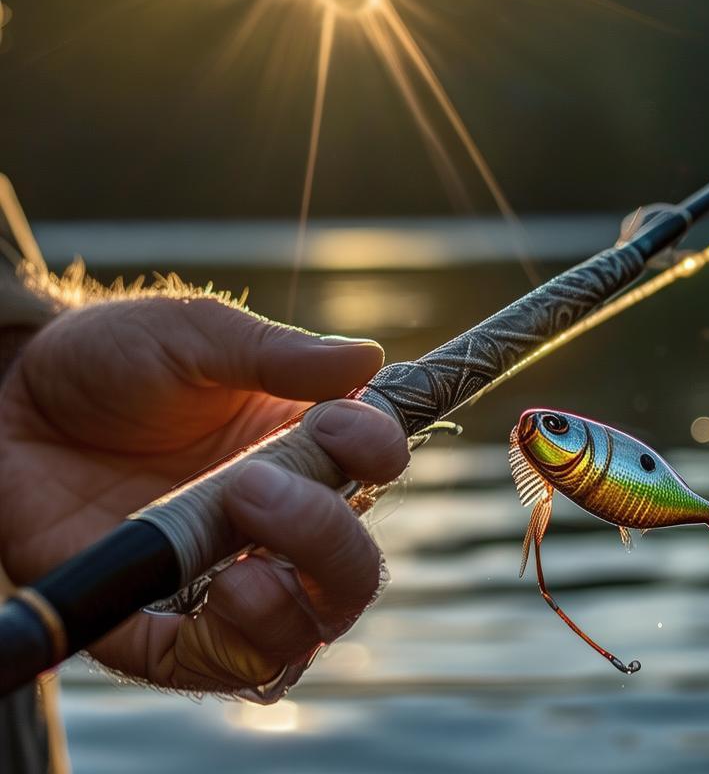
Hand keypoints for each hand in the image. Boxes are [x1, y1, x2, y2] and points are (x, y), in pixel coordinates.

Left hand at [0, 296, 408, 694]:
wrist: (7, 402)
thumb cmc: (109, 360)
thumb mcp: (192, 335)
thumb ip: (275, 353)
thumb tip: (369, 356)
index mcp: (302, 449)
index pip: (375, 468)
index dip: (377, 453)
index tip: (341, 426)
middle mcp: (278, 523)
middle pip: (350, 570)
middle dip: (327, 539)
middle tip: (258, 489)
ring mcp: (224, 579)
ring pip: (304, 632)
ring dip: (288, 606)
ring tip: (237, 566)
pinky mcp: (161, 628)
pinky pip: (222, 667)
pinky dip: (234, 645)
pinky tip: (213, 593)